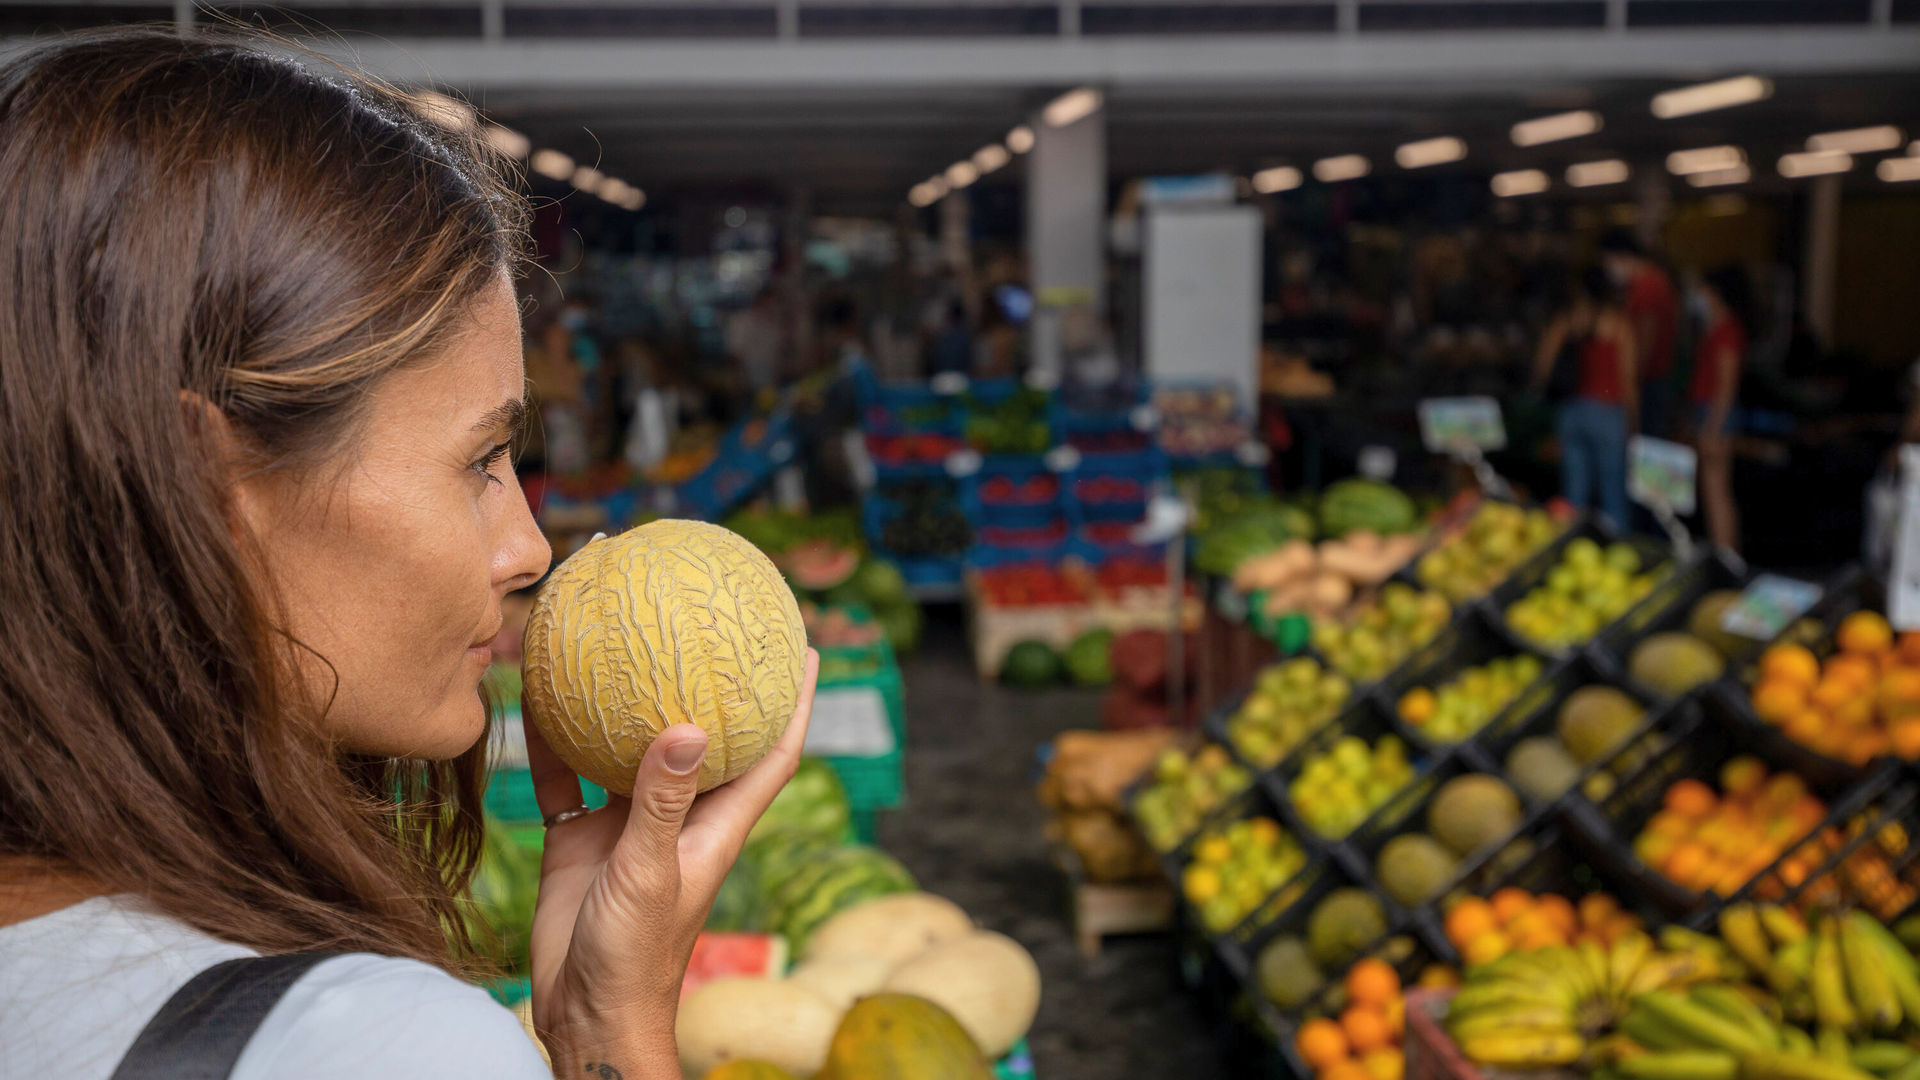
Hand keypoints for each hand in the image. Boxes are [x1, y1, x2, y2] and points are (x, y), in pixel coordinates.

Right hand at [523, 649, 818, 1077]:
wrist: (583, 1013)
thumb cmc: (635, 956)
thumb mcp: (652, 872)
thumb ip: (664, 803)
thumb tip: (690, 727)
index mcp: (718, 825)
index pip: (773, 751)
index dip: (793, 701)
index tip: (801, 647)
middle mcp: (679, 816)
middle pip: (706, 737)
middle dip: (711, 685)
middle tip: (706, 623)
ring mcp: (629, 826)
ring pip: (630, 749)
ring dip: (625, 707)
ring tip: (616, 646)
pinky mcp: (582, 839)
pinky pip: (568, 777)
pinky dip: (555, 744)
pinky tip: (536, 700)